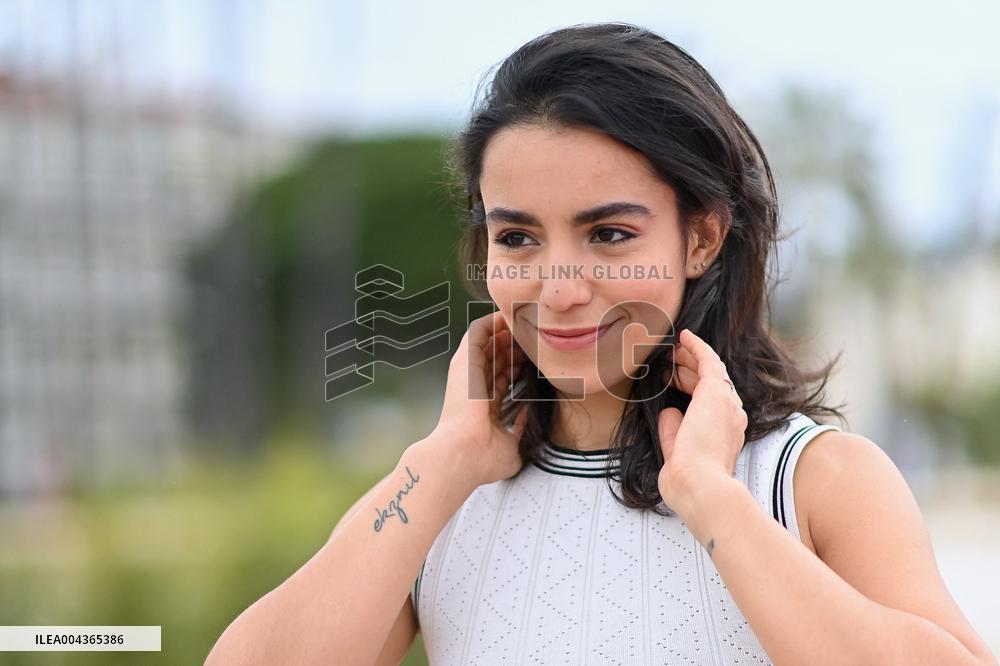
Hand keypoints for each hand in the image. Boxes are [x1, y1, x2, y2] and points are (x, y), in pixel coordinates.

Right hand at [431, 310, 529, 486]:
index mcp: (483, 405)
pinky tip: (511, 315)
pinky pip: (478, 331)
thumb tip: (530, 413)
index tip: (538, 359)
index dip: (519, 367)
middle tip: (538, 336)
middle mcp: (474, 386)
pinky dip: (493, 321)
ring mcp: (468, 372)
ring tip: (528, 320)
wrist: (464, 453)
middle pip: (497, 358)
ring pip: (489, 341)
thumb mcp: (512, 446)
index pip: (502, 379)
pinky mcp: (465, 360)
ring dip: (507, 330)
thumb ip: (521, 429)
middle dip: (517, 346)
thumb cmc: (484, 458)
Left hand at [657, 328, 747, 516]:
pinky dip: (696, 347)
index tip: (675, 380)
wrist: (699, 485)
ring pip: (711, 371)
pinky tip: (684, 337)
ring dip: (691, 358)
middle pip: (712, 385)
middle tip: (671, 362)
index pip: (711, 404)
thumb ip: (673, 431)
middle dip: (691, 371)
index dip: (693, 388)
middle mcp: (732, 416)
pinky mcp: (715, 393)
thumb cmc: (688, 479)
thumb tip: (669, 411)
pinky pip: (708, 360)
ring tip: (674, 350)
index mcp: (726, 433)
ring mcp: (727, 403)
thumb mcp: (677, 452)